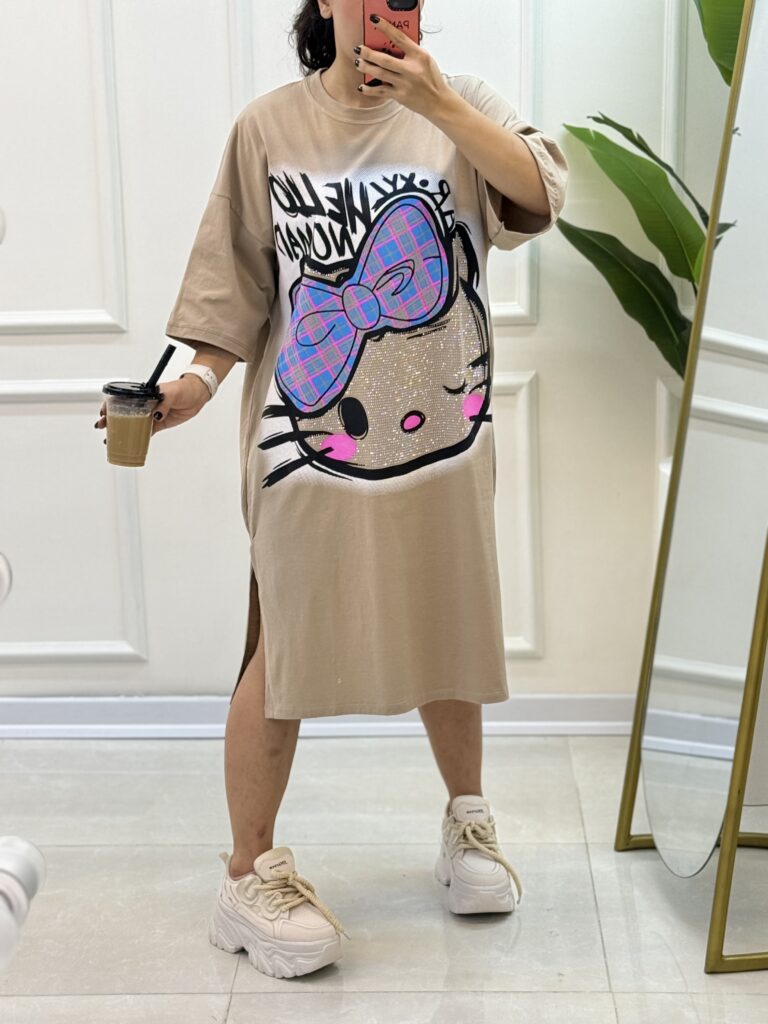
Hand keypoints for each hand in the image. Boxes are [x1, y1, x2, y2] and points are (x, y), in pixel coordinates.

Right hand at [93, 375, 209, 442]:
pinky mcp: (159, 424)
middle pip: (124, 413)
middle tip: (101, 426)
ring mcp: (151, 415)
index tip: (104, 412)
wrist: (197, 395)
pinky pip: (146, 432)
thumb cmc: (183, 389)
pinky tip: (129, 443)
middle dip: (111, 420)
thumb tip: (156, 415)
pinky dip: (138, 438)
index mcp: (144, 394)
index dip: (111, 406)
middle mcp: (145, 405)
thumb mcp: (171, 393)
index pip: (123, 399)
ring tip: (109, 439)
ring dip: (121, 431)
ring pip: (133, 424)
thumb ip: (163, 403)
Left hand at [356, 15, 450, 118]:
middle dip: (369, 53)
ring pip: (380, 74)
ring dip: (366, 68)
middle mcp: (412, 70)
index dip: (385, 27)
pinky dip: (369, 89)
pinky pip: (381, 91)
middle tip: (359, 49)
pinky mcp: (400, 96)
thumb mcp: (425, 60)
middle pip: (385, 59)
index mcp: (419, 56)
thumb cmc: (431, 79)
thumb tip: (391, 44)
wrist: (438, 102)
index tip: (374, 20)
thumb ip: (411, 52)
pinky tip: (362, 87)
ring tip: (358, 63)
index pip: (399, 38)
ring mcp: (405, 84)